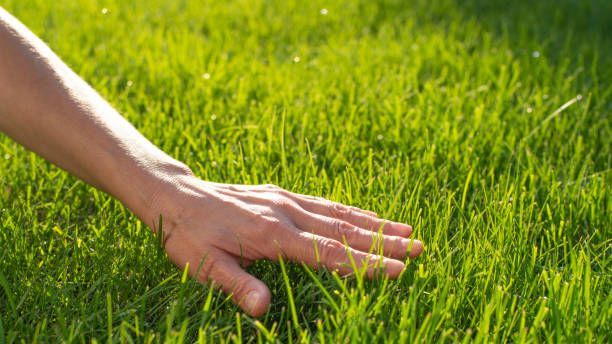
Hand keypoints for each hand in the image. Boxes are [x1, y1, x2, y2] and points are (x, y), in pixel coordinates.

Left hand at [148, 174, 422, 316]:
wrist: (176, 196)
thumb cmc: (188, 235)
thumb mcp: (202, 266)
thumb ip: (235, 285)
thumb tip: (263, 311)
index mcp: (271, 234)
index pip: (328, 253)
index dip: (365, 264)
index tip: (399, 269)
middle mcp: (285, 213)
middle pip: (343, 230)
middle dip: (384, 241)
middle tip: (420, 247)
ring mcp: (285, 200)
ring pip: (338, 213)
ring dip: (374, 223)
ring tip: (407, 228)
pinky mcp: (280, 194)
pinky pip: (322, 202)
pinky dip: (349, 210)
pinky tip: (364, 216)